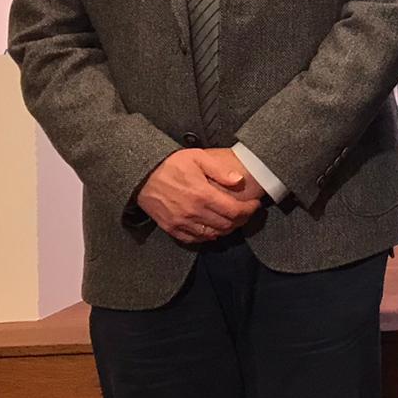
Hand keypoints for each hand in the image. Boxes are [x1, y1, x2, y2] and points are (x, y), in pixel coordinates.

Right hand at [136, 150, 261, 245]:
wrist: (142, 175)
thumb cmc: (171, 164)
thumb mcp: (197, 158)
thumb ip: (220, 170)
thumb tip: (239, 181)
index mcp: (202, 195)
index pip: (234, 211)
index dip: (249, 210)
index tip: (255, 205)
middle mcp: (193, 212)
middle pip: (226, 225)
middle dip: (241, 220)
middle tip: (246, 212)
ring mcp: (181, 222)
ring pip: (212, 234)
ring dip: (227, 229)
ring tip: (233, 220)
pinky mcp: (171, 228)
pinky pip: (194, 239)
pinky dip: (208, 236)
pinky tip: (213, 228)